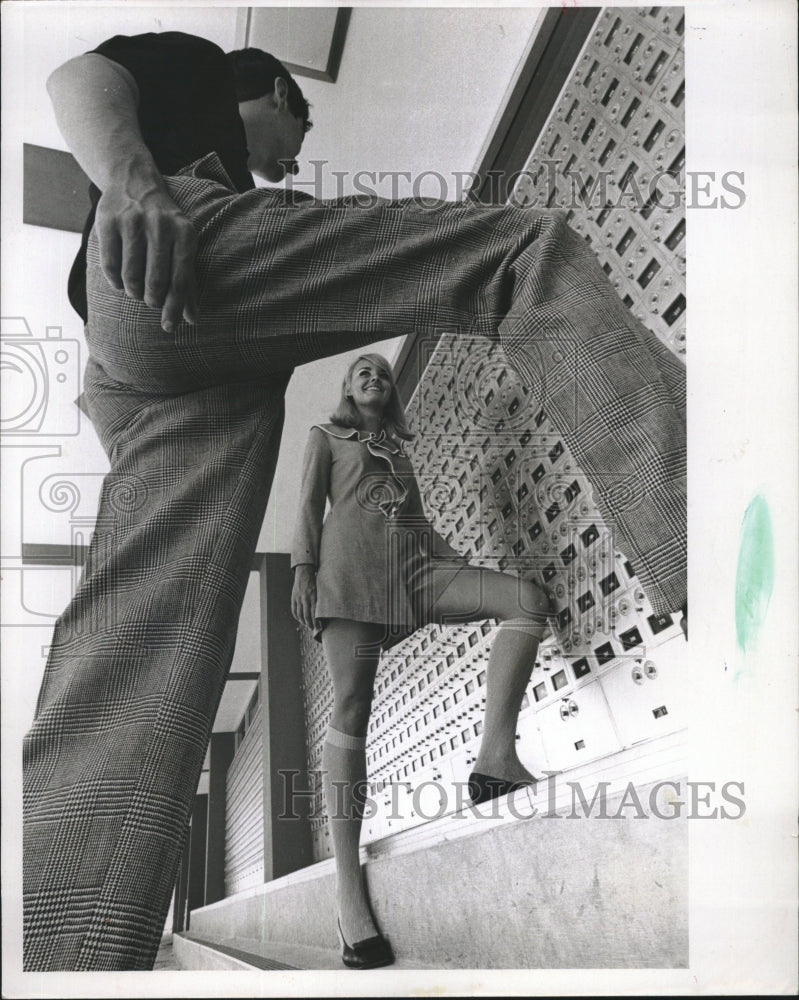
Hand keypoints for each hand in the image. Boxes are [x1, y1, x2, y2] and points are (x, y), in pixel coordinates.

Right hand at [94, 182, 198, 332]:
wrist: (133, 182)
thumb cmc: (165, 225)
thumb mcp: (182, 246)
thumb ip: (188, 282)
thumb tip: (192, 319)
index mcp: (185, 233)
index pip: (181, 280)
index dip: (175, 308)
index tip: (169, 327)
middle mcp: (160, 226)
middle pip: (156, 282)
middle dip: (153, 300)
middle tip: (151, 300)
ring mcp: (132, 222)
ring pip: (131, 276)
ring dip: (133, 291)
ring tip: (136, 289)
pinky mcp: (108, 222)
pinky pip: (110, 266)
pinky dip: (115, 281)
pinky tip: (120, 280)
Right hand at [291, 565, 316, 629]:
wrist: (304, 574)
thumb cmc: (315, 583)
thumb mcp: (320, 590)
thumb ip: (321, 600)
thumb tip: (323, 613)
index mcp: (314, 596)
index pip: (314, 613)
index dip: (316, 622)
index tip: (318, 627)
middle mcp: (305, 598)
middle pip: (306, 615)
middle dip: (309, 624)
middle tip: (312, 628)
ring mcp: (298, 598)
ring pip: (300, 614)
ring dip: (303, 621)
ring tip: (307, 625)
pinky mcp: (293, 598)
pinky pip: (294, 610)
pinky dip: (296, 616)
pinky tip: (299, 619)